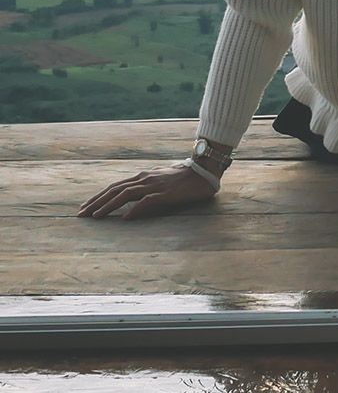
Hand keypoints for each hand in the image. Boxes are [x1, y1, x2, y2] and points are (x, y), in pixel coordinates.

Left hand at [77, 163, 217, 220]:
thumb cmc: (182, 178)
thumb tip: (133, 199)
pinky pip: (145, 202)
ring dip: (108, 206)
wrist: (201, 173)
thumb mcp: (160, 180)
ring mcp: (153, 185)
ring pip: (125, 195)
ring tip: (96, 217)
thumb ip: (146, 187)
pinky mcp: (164, 193)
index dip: (98, 196)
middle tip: (81, 214)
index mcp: (142, 176)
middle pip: (114, 190)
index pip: (115, 186)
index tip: (86, 207)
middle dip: (96, 202)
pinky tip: (124, 219)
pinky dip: (133, 210)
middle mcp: (144, 178)